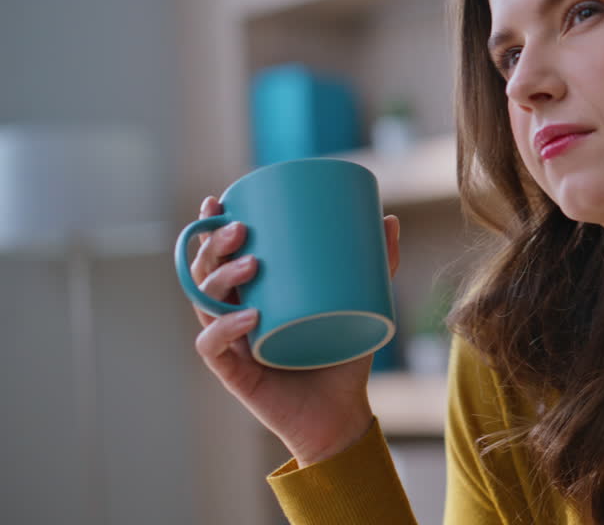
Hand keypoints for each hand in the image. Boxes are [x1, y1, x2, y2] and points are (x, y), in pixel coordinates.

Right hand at [189, 196, 401, 466]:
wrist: (341, 414)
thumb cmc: (342, 356)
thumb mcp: (361, 303)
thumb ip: (375, 265)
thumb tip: (389, 219)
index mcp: (251, 294)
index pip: (218, 255)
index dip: (208, 227)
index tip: (217, 200)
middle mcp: (232, 315)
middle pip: (203, 273)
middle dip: (213, 245)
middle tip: (242, 228)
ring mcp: (231, 344)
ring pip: (203, 303)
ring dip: (220, 279)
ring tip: (251, 264)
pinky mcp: (235, 373)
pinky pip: (213, 347)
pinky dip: (225, 329)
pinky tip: (248, 317)